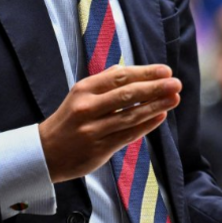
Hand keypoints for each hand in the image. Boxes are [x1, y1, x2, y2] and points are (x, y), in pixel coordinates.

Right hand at [39, 64, 180, 182]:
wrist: (45, 152)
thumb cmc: (68, 119)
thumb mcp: (79, 94)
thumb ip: (103, 82)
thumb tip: (129, 70)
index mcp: (83, 89)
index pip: (119, 77)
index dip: (145, 73)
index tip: (165, 70)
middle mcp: (87, 107)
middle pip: (127, 94)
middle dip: (155, 88)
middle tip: (176, 83)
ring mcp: (93, 129)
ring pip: (130, 115)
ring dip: (156, 106)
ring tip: (174, 98)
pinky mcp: (99, 149)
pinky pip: (128, 135)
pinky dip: (146, 125)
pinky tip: (160, 117)